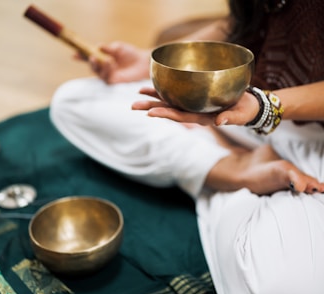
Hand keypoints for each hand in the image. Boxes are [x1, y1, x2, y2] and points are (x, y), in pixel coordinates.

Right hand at [75, 41, 150, 83]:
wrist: (143, 62)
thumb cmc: (131, 54)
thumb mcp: (118, 48)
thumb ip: (107, 48)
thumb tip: (97, 47)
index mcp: (103, 59)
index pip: (90, 58)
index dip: (81, 57)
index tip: (74, 54)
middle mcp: (104, 69)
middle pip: (92, 67)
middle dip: (90, 62)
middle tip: (92, 57)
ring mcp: (109, 76)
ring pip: (99, 73)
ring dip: (101, 66)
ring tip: (108, 60)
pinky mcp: (114, 83)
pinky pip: (107, 78)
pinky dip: (107, 70)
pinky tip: (111, 64)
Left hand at [133, 87, 259, 126]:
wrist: (247, 104)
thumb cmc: (245, 110)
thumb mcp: (240, 115)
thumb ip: (231, 118)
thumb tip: (219, 122)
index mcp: (202, 118)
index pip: (180, 117)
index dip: (165, 114)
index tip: (150, 113)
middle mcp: (194, 111)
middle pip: (169, 110)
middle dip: (151, 107)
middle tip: (133, 105)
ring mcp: (193, 104)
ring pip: (170, 101)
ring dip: (154, 98)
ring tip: (138, 93)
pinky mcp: (196, 97)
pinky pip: (178, 93)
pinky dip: (166, 89)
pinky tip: (155, 85)